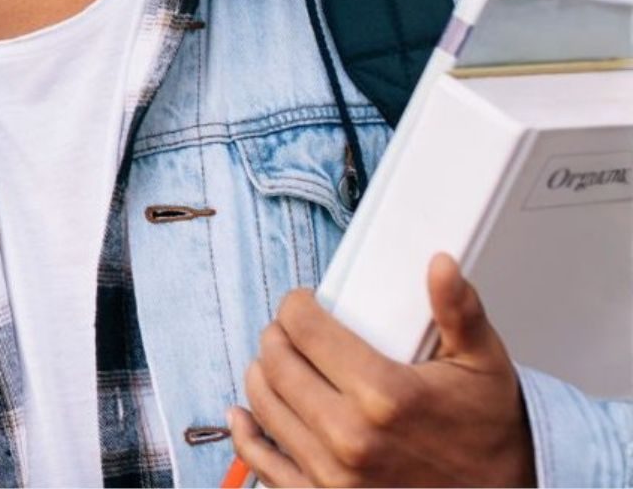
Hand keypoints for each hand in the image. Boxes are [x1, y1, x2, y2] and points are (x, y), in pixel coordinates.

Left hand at [228, 254, 534, 486]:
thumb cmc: (488, 435)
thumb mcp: (484, 366)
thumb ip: (459, 312)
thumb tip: (440, 264)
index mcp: (386, 395)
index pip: (306, 328)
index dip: (297, 305)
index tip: (303, 302)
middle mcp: (350, 436)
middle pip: (277, 363)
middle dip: (277, 336)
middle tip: (290, 329)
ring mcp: (332, 474)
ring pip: (263, 404)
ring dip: (262, 374)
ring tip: (277, 361)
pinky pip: (262, 464)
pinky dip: (247, 434)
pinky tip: (243, 414)